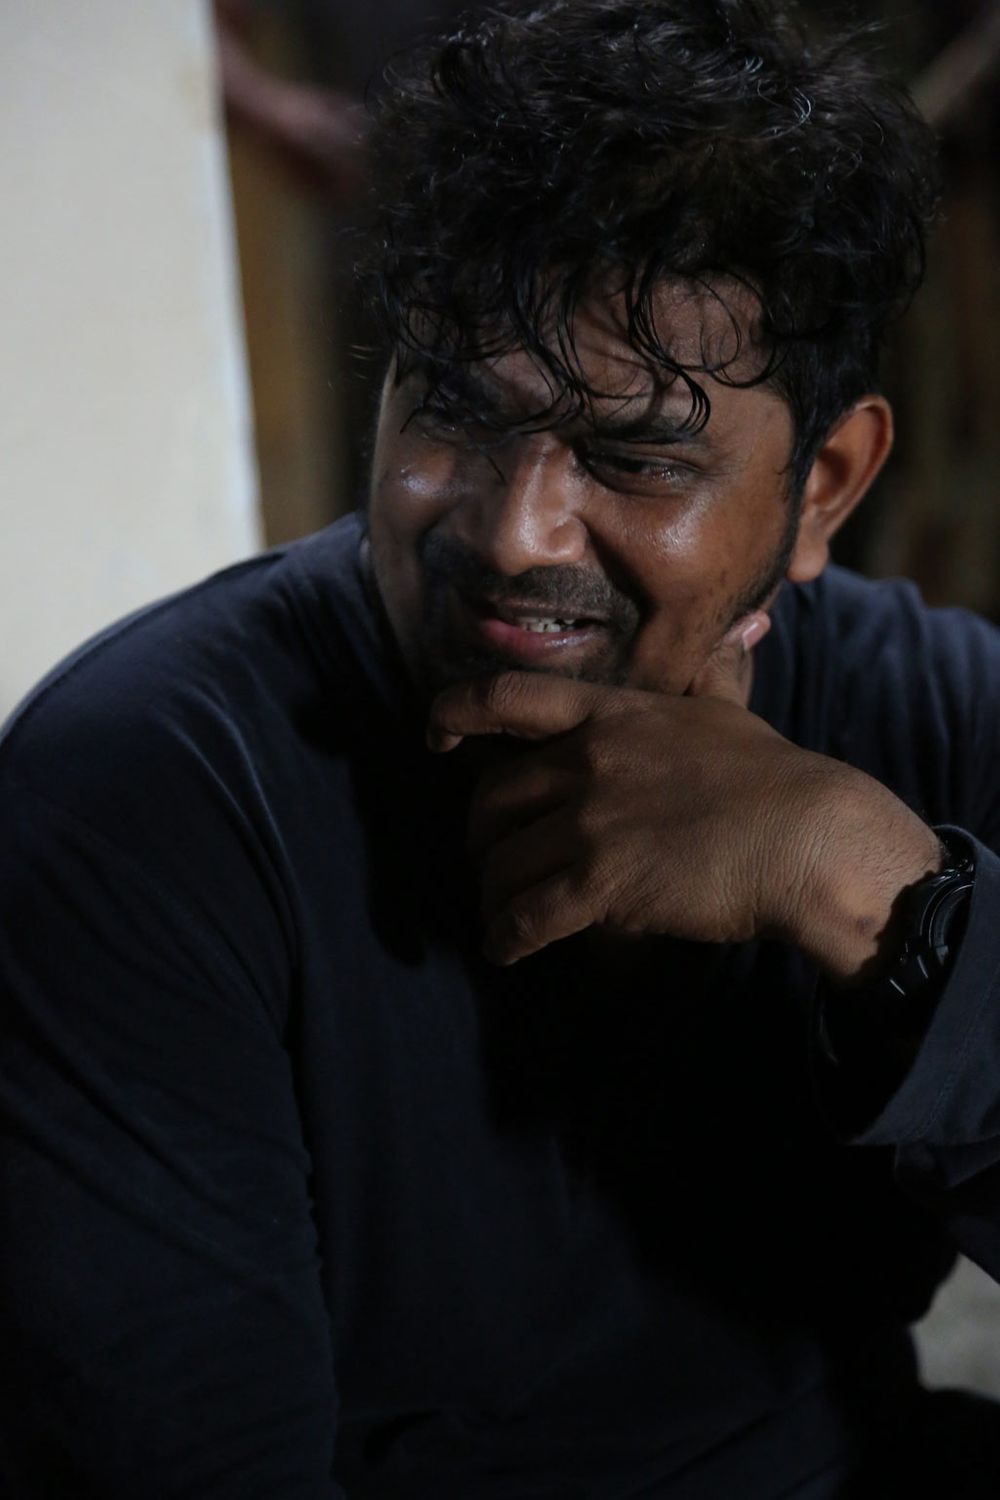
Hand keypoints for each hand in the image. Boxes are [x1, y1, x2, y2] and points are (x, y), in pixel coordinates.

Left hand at [428, 611, 795, 962]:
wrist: (808, 836)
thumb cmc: (775, 777)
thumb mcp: (731, 711)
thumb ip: (713, 677)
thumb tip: (740, 633)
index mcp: (611, 715)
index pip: (508, 698)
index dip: (456, 713)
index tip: (434, 734)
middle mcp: (588, 762)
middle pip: (491, 798)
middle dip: (480, 835)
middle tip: (489, 858)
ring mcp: (592, 822)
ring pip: (502, 862)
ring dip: (492, 894)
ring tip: (500, 914)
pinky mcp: (603, 883)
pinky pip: (527, 915)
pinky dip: (506, 936)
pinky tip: (506, 949)